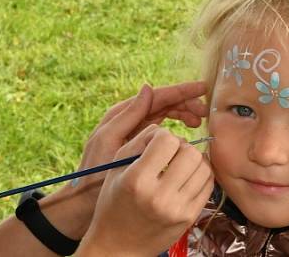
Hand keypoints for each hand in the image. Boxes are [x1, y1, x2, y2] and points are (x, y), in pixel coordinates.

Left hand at [57, 81, 206, 216]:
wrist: (83, 202)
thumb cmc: (93, 173)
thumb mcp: (109, 142)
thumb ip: (127, 115)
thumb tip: (147, 87)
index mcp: (122, 115)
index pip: (156, 96)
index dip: (180, 91)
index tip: (202, 88)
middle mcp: (129, 120)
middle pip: (163, 104)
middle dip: (185, 104)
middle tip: (205, 112)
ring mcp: (135, 133)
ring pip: (165, 116)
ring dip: (183, 115)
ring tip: (199, 122)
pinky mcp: (139, 147)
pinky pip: (161, 132)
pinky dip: (175, 131)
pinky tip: (186, 137)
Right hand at [78, 126, 213, 255]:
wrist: (119, 246)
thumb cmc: (114, 203)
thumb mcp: (116, 168)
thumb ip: (138, 142)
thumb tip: (163, 128)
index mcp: (137, 180)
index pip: (167, 140)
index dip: (163, 136)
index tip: (156, 144)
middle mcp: (159, 196)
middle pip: (190, 152)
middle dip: (182, 146)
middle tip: (171, 153)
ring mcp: (178, 209)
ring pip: (204, 167)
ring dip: (194, 159)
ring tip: (179, 164)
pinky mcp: (189, 218)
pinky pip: (208, 184)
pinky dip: (201, 174)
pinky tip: (187, 176)